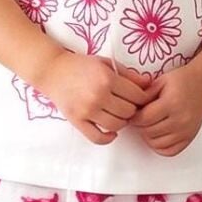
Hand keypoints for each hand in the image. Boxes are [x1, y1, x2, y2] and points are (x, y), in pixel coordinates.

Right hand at [38, 51, 157, 147]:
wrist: (52, 70)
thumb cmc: (80, 65)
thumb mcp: (106, 63)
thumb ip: (128, 74)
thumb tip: (149, 84)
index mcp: (107, 79)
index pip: (137, 96)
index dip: (142, 98)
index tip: (139, 98)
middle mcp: (98, 95)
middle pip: (129, 112)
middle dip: (132, 109)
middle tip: (128, 105)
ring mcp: (87, 110)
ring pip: (117, 125)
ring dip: (122, 122)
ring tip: (118, 114)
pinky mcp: (77, 121)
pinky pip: (97, 137)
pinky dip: (108, 138)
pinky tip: (111, 132)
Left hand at [127, 63, 201, 156]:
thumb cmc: (181, 80)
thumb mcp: (161, 81)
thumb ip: (145, 94)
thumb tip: (131, 108)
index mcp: (172, 103)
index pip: (144, 119)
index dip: (134, 117)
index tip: (133, 113)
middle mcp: (180, 120)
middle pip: (149, 132)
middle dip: (140, 125)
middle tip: (141, 117)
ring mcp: (186, 131)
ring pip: (156, 143)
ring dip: (149, 135)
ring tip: (150, 124)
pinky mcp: (189, 138)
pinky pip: (169, 151)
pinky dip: (160, 145)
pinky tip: (159, 134)